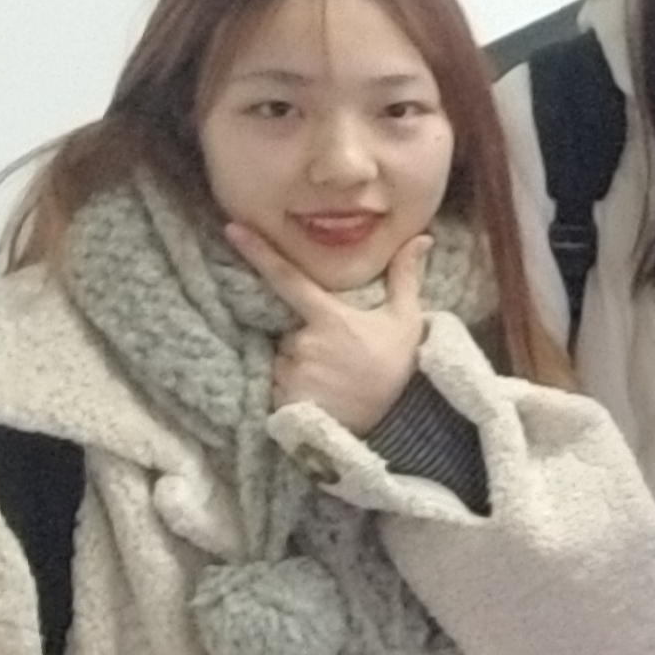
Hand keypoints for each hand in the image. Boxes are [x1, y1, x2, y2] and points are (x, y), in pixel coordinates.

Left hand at [228, 225, 428, 434]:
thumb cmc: (398, 367)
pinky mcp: (282, 397)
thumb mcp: (406, 321)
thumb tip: (421, 238)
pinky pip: (277, 381)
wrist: (394, 425)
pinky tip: (320, 394)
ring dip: (300, 361)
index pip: (287, 278)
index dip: (259, 252)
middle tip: (340, 356)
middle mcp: (303, 341)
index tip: (233, 229)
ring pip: (282, 354)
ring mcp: (290, 371)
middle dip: (307, 335)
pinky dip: (294, 385)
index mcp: (329, 317)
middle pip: (288, 326)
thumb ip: (406, 277)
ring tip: (332, 378)